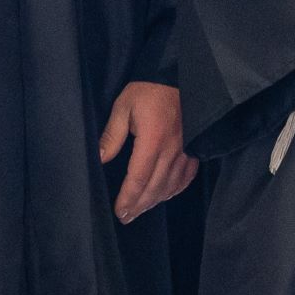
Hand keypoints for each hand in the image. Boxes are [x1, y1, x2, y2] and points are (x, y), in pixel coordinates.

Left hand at [99, 82, 195, 222]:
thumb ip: (112, 135)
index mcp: (152, 140)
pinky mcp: (195, 148)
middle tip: (126, 218)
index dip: (128, 198)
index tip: (119, 211)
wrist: (179, 76)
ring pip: (171, 186)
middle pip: (154, 188)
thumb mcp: (124, 107)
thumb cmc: (149, 90)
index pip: (138, 178)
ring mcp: (186, 151)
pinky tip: (165, 195)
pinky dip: (174, 190)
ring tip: (141, 210)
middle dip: (139, 206)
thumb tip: (100, 159)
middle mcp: (171, 150)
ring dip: (155, 201)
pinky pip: (186, 177)